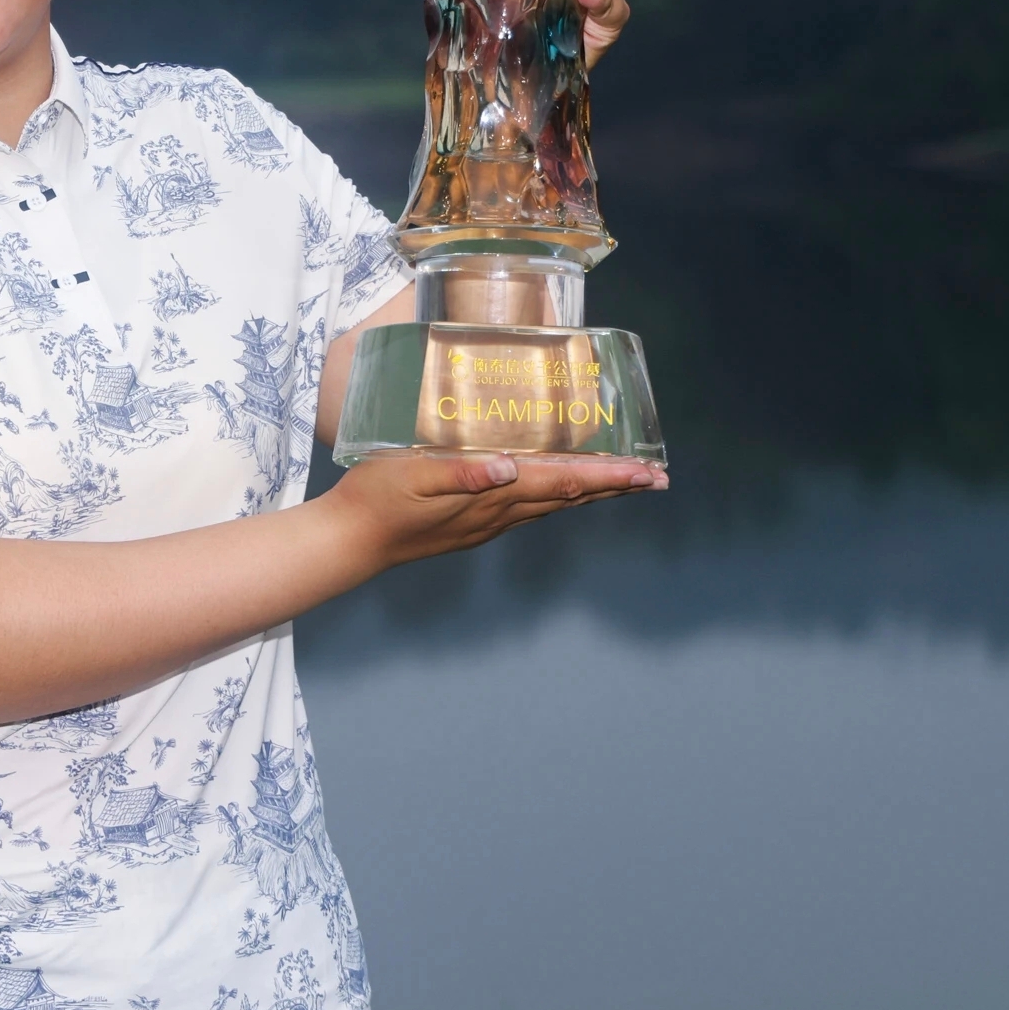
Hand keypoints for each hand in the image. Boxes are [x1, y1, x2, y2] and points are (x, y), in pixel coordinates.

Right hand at [321, 449, 666, 567]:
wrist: (350, 541)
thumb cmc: (375, 498)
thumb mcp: (413, 474)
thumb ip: (461, 471)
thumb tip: (508, 469)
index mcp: (492, 496)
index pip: (564, 482)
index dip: (607, 476)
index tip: (647, 472)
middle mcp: (499, 513)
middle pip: (570, 497)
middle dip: (615, 485)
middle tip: (658, 478)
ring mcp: (487, 523)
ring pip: (554, 505)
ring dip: (593, 492)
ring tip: (624, 482)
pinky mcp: (473, 524)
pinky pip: (530, 509)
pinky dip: (559, 496)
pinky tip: (562, 491)